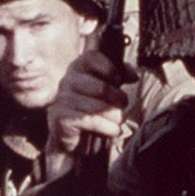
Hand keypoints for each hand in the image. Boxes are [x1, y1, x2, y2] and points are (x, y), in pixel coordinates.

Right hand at [42, 48, 131, 179]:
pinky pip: (90, 121)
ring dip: (115, 117)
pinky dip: (108, 128)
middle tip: (123, 106)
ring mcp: (62, 99)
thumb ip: (120, 77)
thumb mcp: (107, 90)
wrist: (71, 138)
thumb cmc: (90, 109)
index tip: (118, 81)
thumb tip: (134, 75)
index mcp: (77, 68)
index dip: (110, 68)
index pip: (92, 57)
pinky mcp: (60, 117)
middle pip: (101, 87)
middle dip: (119, 99)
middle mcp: (67, 80)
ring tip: (118, 122)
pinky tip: (114, 131)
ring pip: (98, 107)